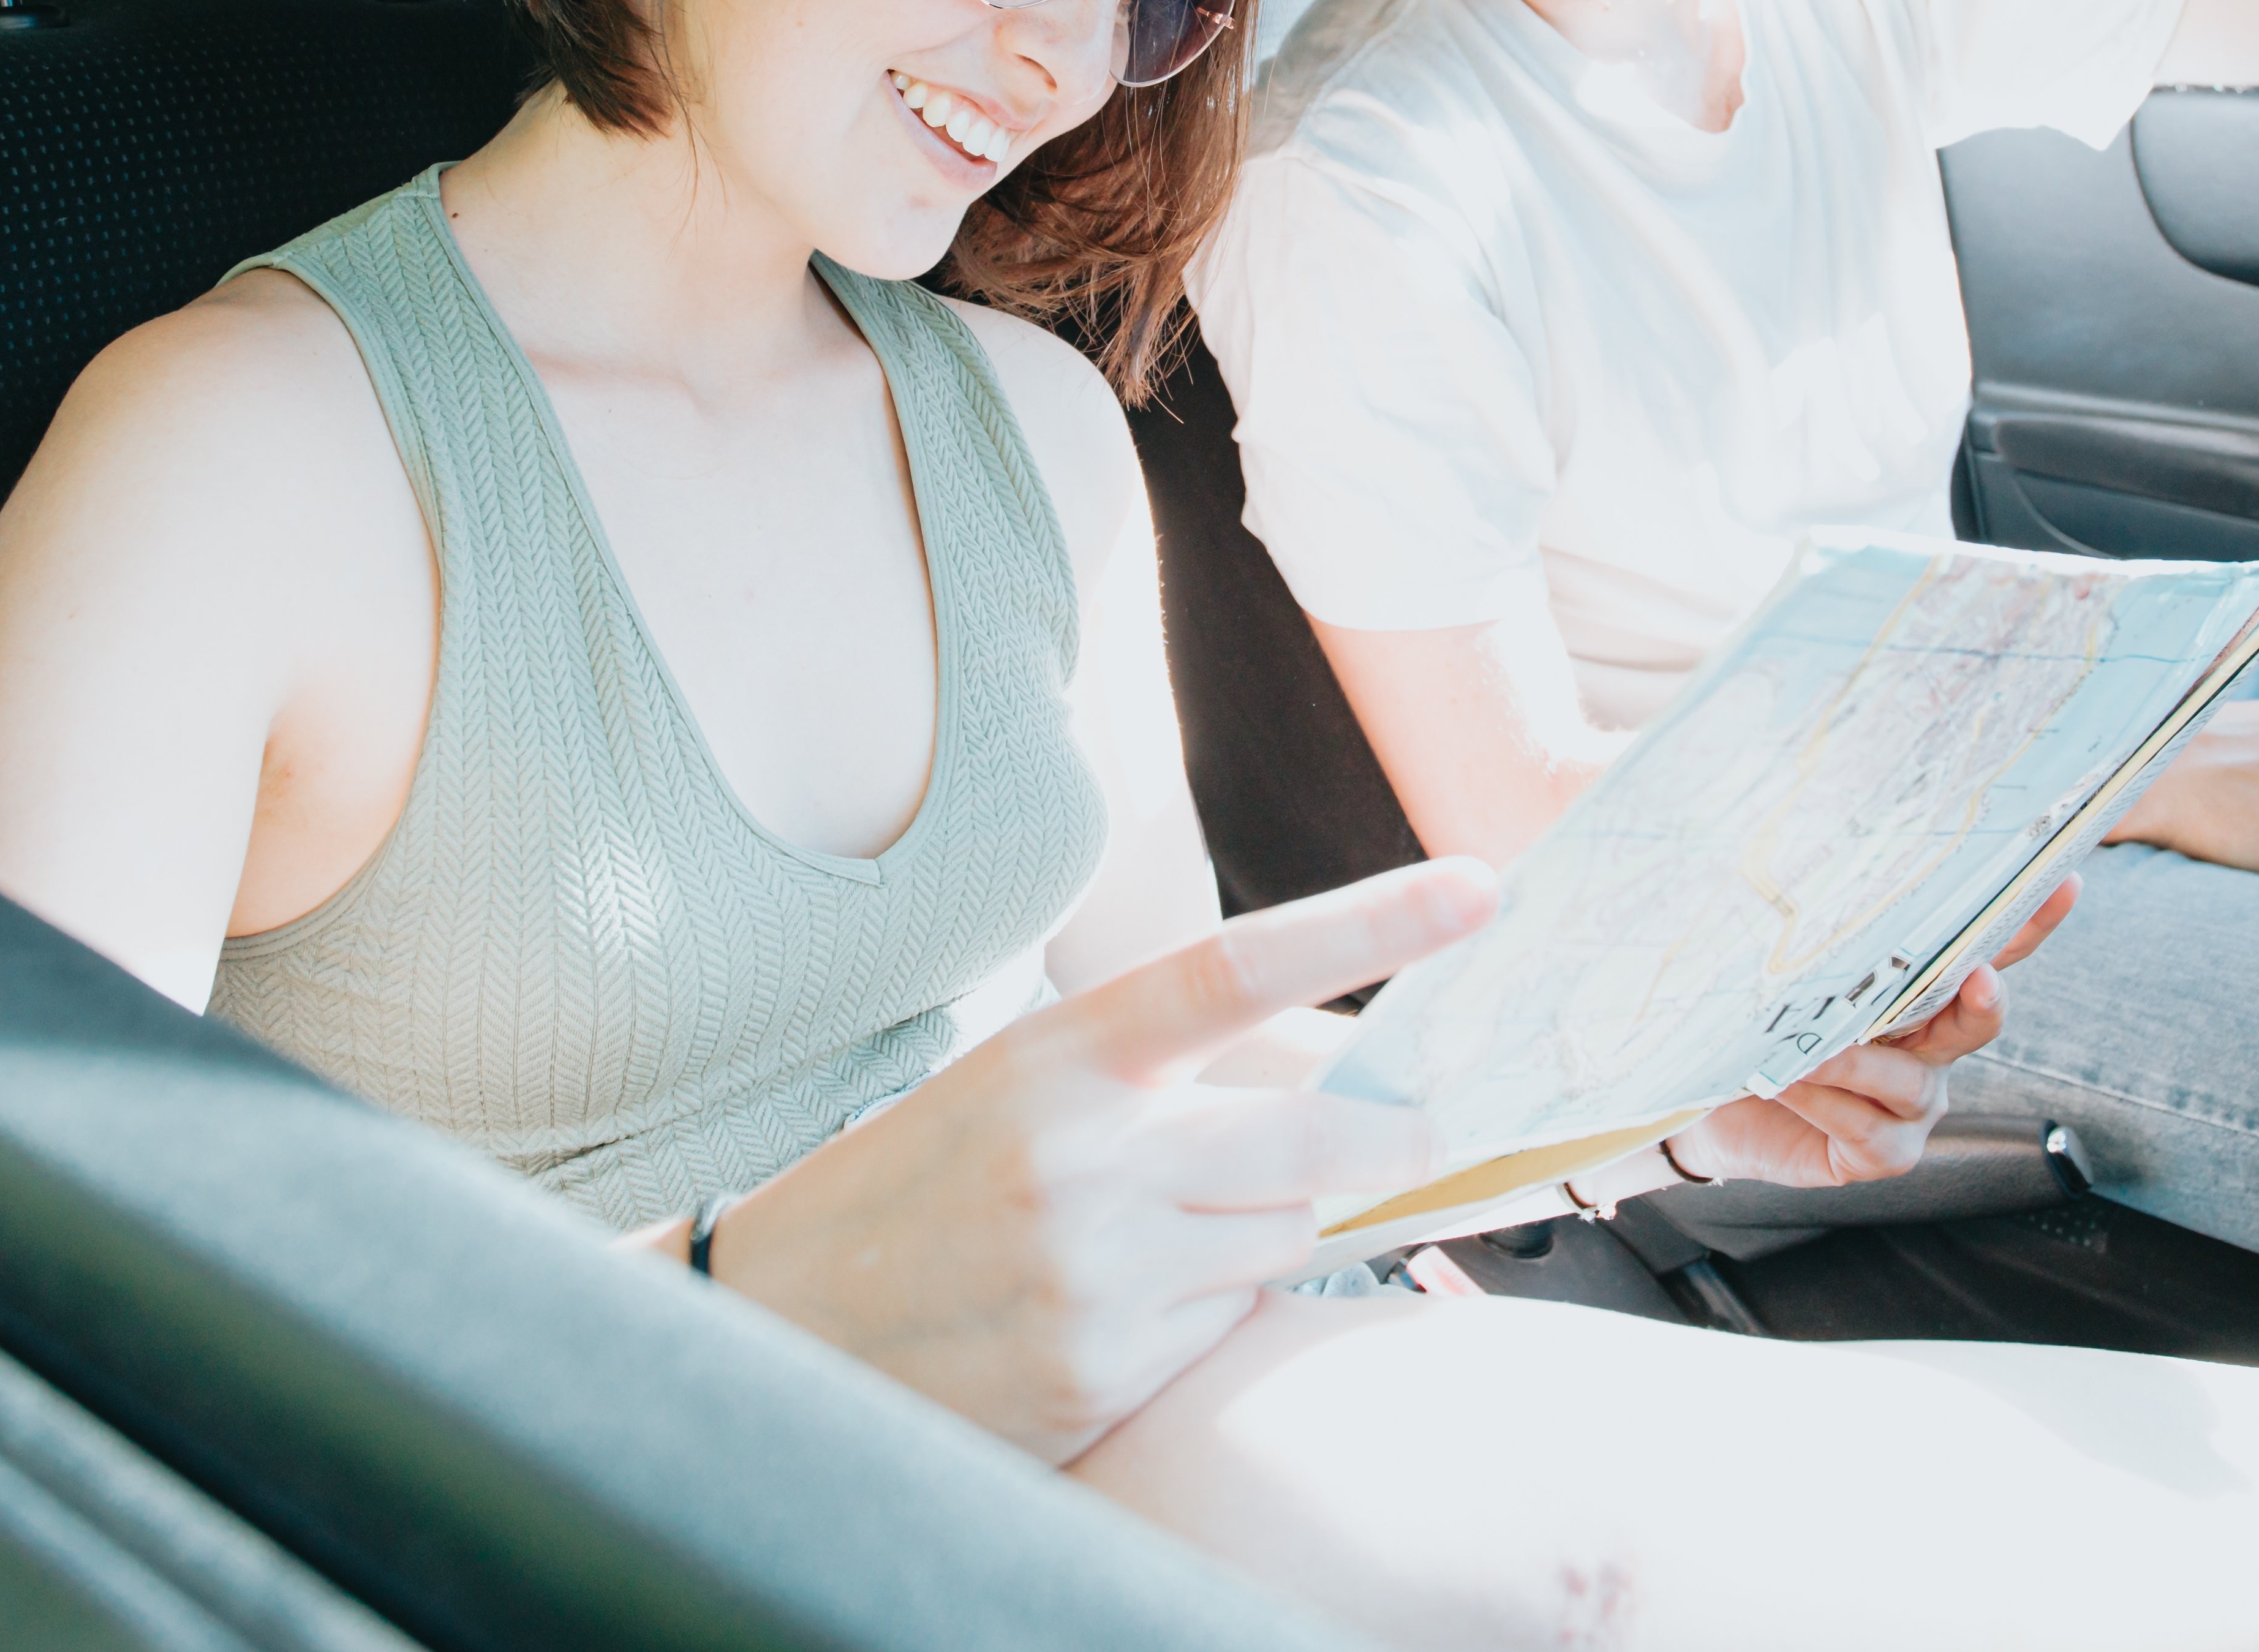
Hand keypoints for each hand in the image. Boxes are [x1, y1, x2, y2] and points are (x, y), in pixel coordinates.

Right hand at [701, 859, 1490, 1461]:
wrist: (783, 1325)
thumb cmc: (920, 1184)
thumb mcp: (1020, 1085)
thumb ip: (1161, 1074)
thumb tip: (1337, 1075)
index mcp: (1058, 1054)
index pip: (1235, 968)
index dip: (1369, 922)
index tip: (1476, 889)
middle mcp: (1082, 1157)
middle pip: (1311, 1141)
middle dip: (1390, 1143)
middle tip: (1425, 1134)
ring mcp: (1094, 1271)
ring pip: (1282, 1242)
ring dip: (1272, 1234)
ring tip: (1177, 1231)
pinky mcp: (1099, 1368)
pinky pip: (1226, 1326)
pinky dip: (1209, 1309)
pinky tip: (1124, 1305)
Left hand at [1664, 878, 2075, 1186]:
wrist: (1711, 1108)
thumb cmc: (1756, 1030)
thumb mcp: (1784, 979)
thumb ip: (1812, 947)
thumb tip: (1805, 879)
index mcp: (1918, 997)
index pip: (1981, 952)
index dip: (2026, 922)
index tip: (2063, 883)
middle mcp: (1929, 1052)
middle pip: (1977, 1021)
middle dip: (1984, 1000)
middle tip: (1978, 982)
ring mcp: (1913, 1108)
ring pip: (1913, 1082)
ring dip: (1859, 1062)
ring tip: (1809, 1051)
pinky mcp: (1884, 1155)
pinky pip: (1870, 1131)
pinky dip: (1827, 1104)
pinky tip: (1790, 1085)